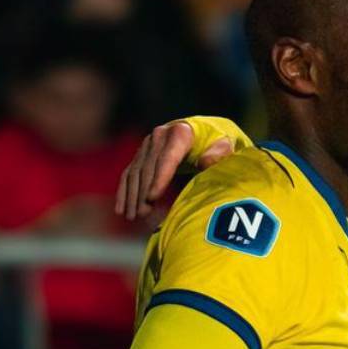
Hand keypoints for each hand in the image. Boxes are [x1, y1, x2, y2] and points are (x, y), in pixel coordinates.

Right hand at [115, 122, 232, 219]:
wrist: (207, 131)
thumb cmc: (219, 143)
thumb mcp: (225, 145)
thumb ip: (219, 154)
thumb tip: (205, 162)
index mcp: (181, 132)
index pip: (168, 158)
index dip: (159, 178)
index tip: (152, 198)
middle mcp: (160, 135)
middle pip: (148, 167)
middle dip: (144, 192)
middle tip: (143, 215)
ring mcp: (149, 144)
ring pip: (136, 172)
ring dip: (133, 196)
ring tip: (134, 217)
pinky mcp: (142, 153)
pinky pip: (129, 173)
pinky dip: (125, 192)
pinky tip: (121, 210)